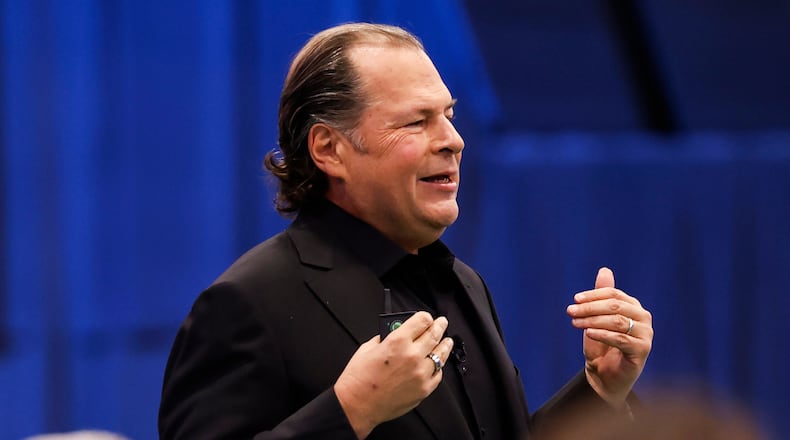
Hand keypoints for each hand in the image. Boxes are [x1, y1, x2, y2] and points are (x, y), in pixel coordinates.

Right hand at [334, 311, 453, 438]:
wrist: (357, 405)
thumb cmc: (358, 379)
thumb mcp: (368, 347)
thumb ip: (385, 337)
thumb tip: (395, 333)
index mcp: (397, 341)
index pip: (422, 320)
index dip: (425, 317)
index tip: (426, 318)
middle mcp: (412, 355)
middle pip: (434, 334)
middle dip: (439, 326)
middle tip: (442, 323)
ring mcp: (420, 373)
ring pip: (441, 354)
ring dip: (445, 345)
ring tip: (447, 342)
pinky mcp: (423, 389)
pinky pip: (438, 374)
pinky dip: (438, 367)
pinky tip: (437, 364)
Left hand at [566, 267, 652, 406]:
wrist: (604, 377)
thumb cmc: (601, 346)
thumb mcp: (596, 319)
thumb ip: (600, 297)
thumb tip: (604, 269)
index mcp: (633, 306)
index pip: (613, 294)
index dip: (593, 295)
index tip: (575, 299)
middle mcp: (643, 318)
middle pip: (615, 306)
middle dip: (590, 307)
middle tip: (571, 311)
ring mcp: (645, 335)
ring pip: (617, 321)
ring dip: (592, 320)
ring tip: (575, 322)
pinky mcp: (642, 350)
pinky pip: (621, 339)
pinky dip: (602, 334)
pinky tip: (588, 332)